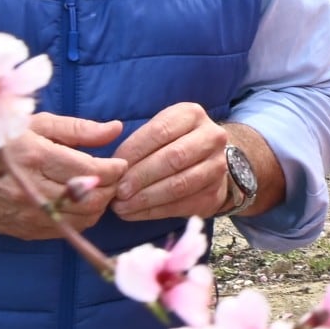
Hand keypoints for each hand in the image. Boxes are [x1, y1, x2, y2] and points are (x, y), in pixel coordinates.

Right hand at [0, 110, 126, 231]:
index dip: (114, 168)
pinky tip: (78, 202)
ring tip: (96, 188)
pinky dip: (81, 217)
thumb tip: (116, 129)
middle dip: (111, 187)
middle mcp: (33, 189)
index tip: (120, 162)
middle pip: (92, 198)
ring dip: (98, 204)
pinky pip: (69, 230)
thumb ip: (78, 129)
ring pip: (84, 218)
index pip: (92, 170)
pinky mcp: (27, 231)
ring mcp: (29, 214)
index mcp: (35, 156)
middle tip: (112, 176)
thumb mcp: (36, 125)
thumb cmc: (0, 143)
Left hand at [87, 101, 273, 230]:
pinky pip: (182, 205)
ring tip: (122, 206)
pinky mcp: (215, 194)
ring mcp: (217, 167)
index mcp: (192, 115)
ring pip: (179, 184)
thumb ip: (140, 141)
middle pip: (173, 158)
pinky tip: (135, 213)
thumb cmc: (173, 143)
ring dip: (146, 198)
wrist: (210, 161)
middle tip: (118, 191)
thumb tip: (112, 165)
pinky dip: (155, 211)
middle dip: (140, 177)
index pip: (160, 132)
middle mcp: (211, 137)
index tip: (113, 167)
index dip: (134, 151)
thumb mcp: (160, 130)